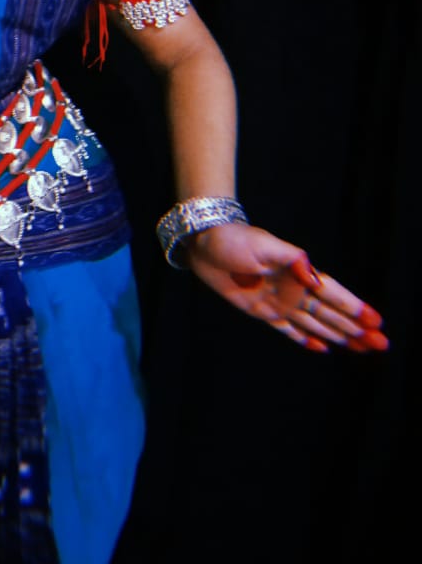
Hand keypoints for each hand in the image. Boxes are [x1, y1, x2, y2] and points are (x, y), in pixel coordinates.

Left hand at [184, 222, 387, 352]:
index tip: (376, 321)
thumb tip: (317, 279)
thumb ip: (294, 260)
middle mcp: (293, 290)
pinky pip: (289, 329)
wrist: (204, 244)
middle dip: (355, 328)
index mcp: (297, 273)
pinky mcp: (262, 311)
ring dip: (339, 335)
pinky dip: (306, 339)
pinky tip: (324, 347)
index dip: (353, 308)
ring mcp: (279, 302)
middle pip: (330, 313)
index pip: (332, 294)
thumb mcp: (265, 245)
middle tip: (381, 344)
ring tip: (363, 347)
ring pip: (316, 323)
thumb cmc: (235, 239)